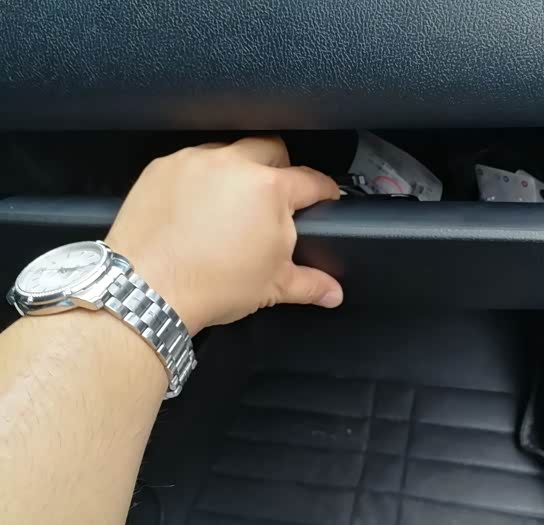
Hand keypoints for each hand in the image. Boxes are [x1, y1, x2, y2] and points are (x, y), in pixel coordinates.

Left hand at [105, 136, 342, 334]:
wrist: (147, 290)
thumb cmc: (211, 285)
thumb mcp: (272, 286)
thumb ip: (311, 283)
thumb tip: (333, 292)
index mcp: (269, 190)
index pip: (311, 180)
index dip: (325, 190)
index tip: (325, 196)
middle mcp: (234, 165)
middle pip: (272, 148)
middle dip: (282, 167)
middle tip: (277, 197)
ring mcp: (195, 162)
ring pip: (230, 150)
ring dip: (239, 169)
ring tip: (233, 202)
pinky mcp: (163, 167)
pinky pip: (192, 161)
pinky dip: (202, 177)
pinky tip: (198, 206)